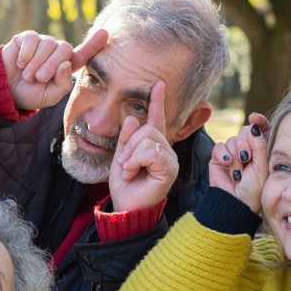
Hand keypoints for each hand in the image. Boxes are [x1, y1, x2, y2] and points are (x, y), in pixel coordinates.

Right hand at [1, 29, 107, 110]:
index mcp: (66, 66)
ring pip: (48, 44)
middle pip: (65, 48)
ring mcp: (43, 43)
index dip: (94, 44)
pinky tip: (21, 63)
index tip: (104, 33)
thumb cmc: (31, 94)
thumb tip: (66, 63)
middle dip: (51, 65)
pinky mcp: (28, 38)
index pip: (83, 54)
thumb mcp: (50, 96)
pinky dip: (26, 54)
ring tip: (28, 75)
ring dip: (36, 63)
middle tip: (39, 78)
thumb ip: (63, 84)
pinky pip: (33, 39)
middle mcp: (57, 52)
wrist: (6, 90)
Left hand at [108, 81, 177, 211]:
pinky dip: (136, 161)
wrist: (126, 206)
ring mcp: (169, 159)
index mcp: (153, 145)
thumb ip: (126, 138)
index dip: (157, 102)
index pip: (156, 119)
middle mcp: (165, 150)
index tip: (158, 84)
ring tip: (129, 170)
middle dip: (129, 144)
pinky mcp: (169, 169)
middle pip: (147, 129)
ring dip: (131, 155)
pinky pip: (151, 152)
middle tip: (125, 163)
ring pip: (148, 139)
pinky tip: (133, 172)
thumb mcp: (121, 156)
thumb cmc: (125, 185)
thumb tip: (131, 117)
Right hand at [209, 112, 269, 212]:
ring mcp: (232, 153)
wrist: (236, 202)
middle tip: (246, 158)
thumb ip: (260, 144)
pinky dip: (224, 155)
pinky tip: (228, 165)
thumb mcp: (262, 166)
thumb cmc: (254, 188)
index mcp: (261, 150)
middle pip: (245, 131)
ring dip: (235, 155)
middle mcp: (247, 150)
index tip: (255, 118)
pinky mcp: (218, 158)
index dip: (259, 122)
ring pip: (232, 140)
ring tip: (238, 170)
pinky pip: (220, 146)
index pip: (261, 129)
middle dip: (245, 144)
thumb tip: (254, 125)